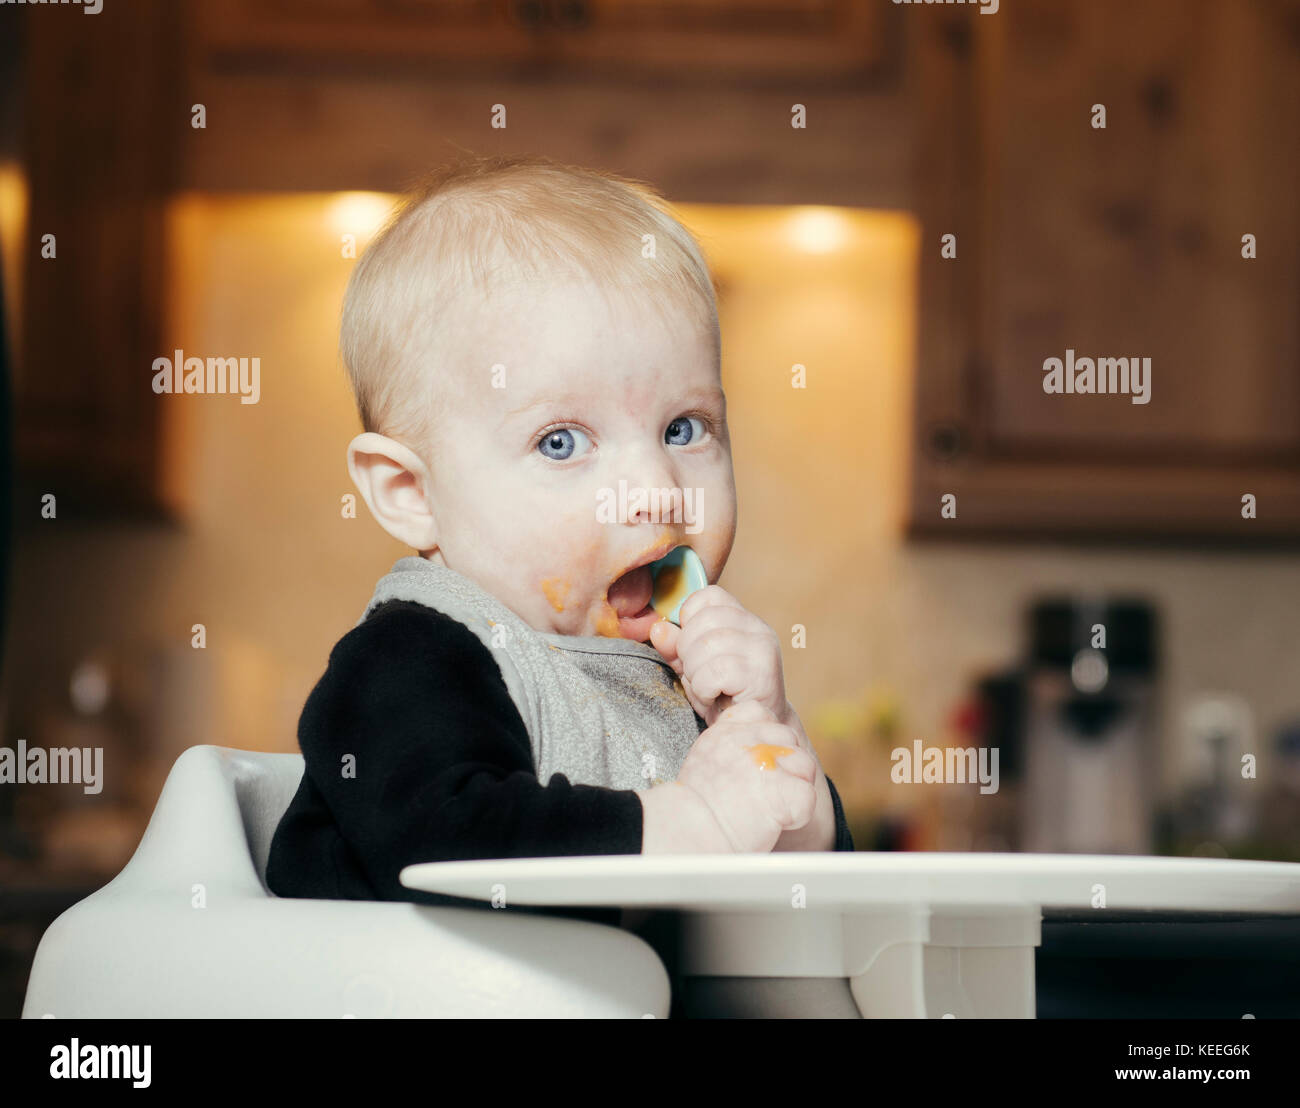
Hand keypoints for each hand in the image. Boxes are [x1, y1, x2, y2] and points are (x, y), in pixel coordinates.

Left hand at [649, 585, 787, 728]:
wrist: (751, 732)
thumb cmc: (723, 697)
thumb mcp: (693, 666)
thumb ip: (675, 646)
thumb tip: (658, 629)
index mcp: (743, 619)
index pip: (708, 596)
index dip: (688, 620)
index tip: (693, 647)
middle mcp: (758, 629)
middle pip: (702, 620)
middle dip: (687, 652)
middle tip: (699, 675)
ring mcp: (763, 650)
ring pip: (706, 646)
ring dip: (695, 674)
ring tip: (707, 689)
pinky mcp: (762, 675)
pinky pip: (714, 672)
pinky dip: (704, 689)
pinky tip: (713, 698)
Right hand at [675, 700, 818, 852]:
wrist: (687, 836)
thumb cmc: (691, 813)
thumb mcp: (703, 764)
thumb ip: (729, 751)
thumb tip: (752, 756)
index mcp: (724, 732)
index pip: (760, 712)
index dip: (768, 736)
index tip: (760, 760)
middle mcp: (745, 740)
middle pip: (788, 738)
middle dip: (785, 765)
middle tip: (765, 793)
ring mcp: (765, 763)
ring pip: (805, 766)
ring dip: (794, 788)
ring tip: (768, 809)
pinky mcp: (782, 791)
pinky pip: (807, 797)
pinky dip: (797, 815)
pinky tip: (775, 822)